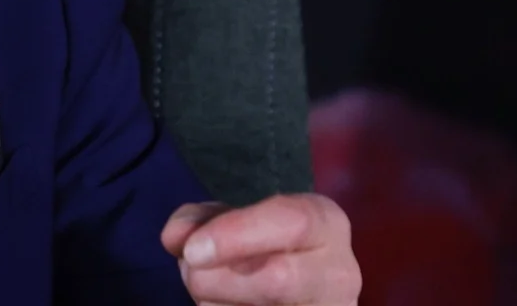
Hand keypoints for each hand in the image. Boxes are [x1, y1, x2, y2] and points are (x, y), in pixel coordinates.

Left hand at [162, 194, 360, 304]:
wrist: (300, 286)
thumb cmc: (259, 243)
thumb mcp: (231, 219)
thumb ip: (198, 221)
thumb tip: (175, 239)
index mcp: (326, 223)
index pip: (292, 223)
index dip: (235, 236)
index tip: (192, 251)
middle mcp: (341, 273)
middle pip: (280, 280)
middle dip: (217, 278)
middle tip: (189, 270)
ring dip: (214, 303)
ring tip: (206, 290)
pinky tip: (225, 305)